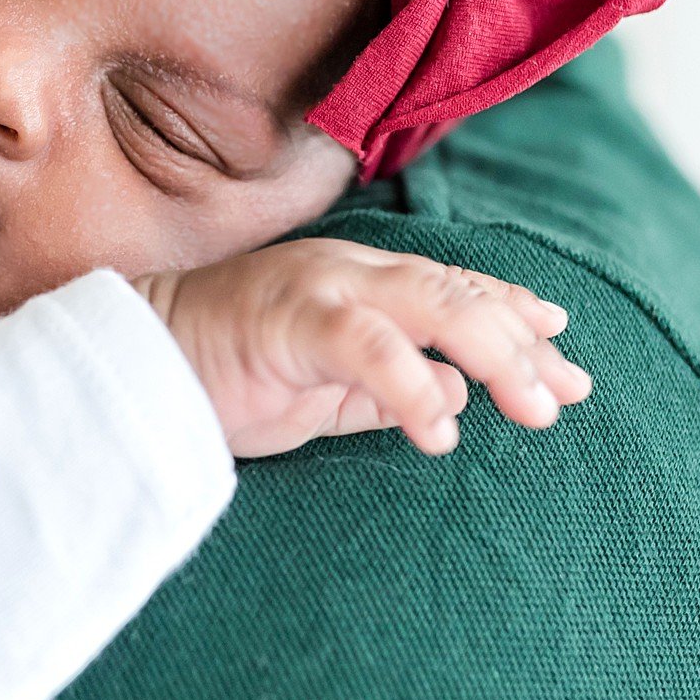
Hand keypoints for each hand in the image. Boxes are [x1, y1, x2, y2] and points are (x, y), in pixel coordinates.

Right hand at [133, 239, 591, 457]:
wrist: (129, 368)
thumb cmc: (221, 379)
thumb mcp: (324, 389)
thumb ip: (389, 386)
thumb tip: (458, 392)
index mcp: (359, 281)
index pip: (456, 288)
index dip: (515, 314)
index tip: (567, 351)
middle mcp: (348, 270)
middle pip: (459, 292)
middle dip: (522, 343)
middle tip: (570, 396)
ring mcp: (317, 287)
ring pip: (430, 303)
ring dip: (492, 354)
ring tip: (533, 409)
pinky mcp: (285, 319)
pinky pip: (366, 345)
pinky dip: (411, 384)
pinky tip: (441, 430)